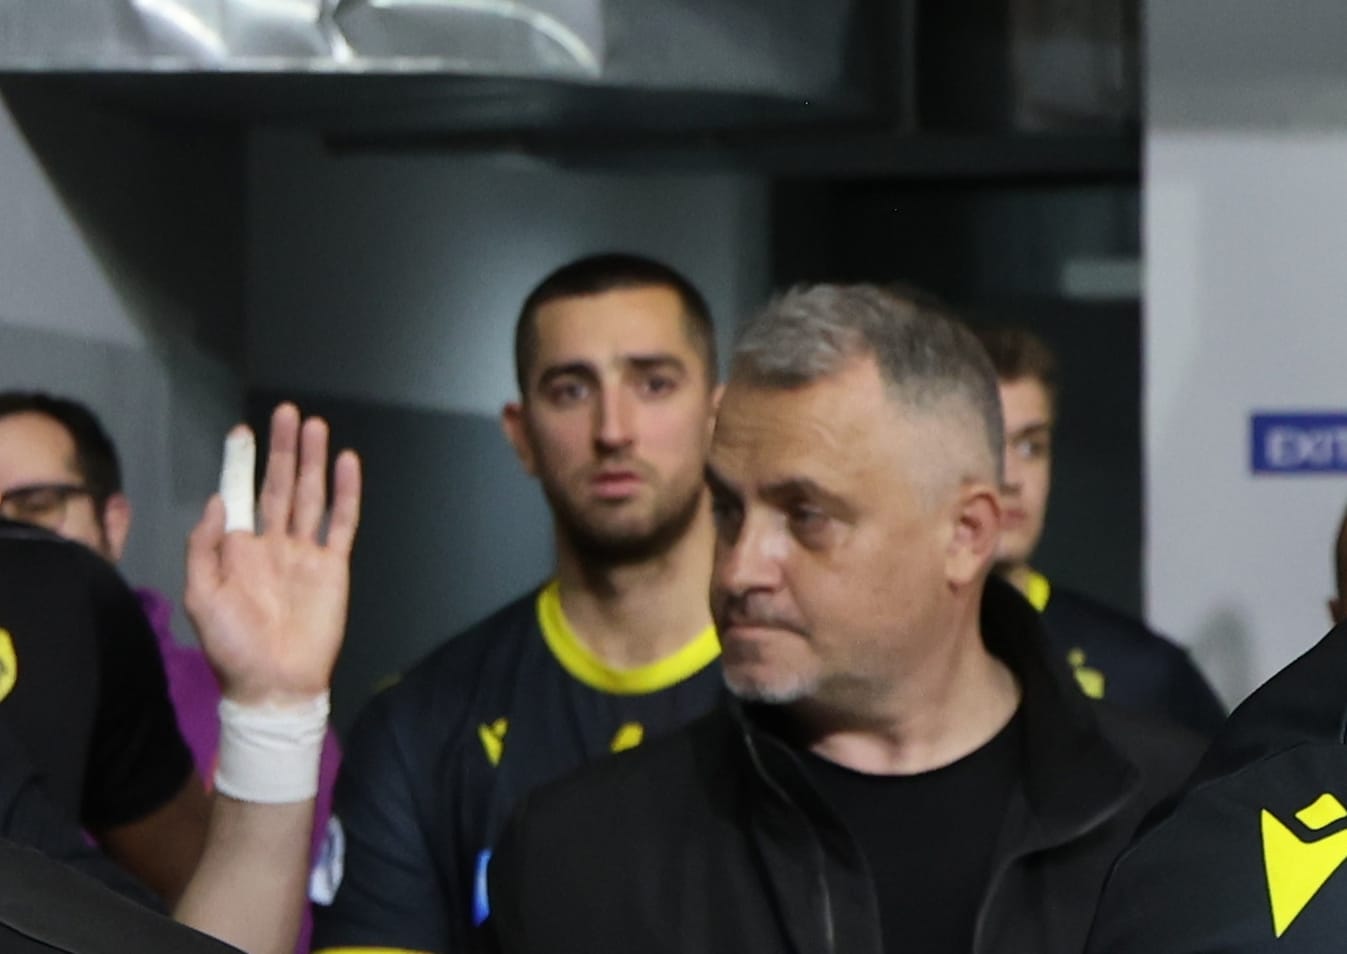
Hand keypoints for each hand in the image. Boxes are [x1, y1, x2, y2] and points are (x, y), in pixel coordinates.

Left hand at [185, 403, 361, 706]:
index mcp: (239, 549)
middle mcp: (274, 543)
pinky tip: (347, 464)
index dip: (243, 464)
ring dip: (313, 460)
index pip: (243, 494)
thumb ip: (204, 547)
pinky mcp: (334, 566)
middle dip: (283, 449)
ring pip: (312, 496)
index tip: (243, 431)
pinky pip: (342, 523)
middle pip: (281, 485)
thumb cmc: (232, 645)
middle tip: (286, 412)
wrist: (274, 684)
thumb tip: (218, 500)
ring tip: (315, 426)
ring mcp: (306, 552)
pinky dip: (346, 493)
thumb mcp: (201, 596)